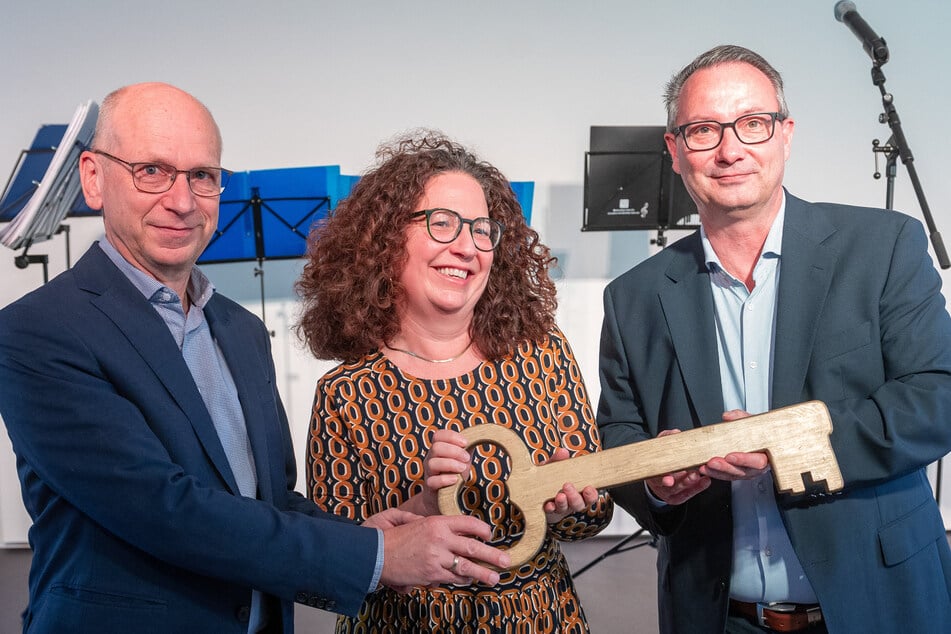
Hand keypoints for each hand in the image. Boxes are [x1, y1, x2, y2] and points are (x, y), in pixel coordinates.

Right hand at [373, 512, 509, 591]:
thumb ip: (427, 521)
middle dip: (492, 554)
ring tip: (495, 578)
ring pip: (467, 566)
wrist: (375, 554)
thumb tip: (441, 526)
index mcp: (436, 521)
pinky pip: (452, 577)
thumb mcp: (410, 520)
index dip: (482, 529)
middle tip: (506, 560)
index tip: (490, 535)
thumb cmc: (391, 537)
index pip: (467, 523)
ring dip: (483, 573)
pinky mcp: (431, 573)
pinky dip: (463, 580)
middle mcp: (440, 538)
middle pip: (473, 546)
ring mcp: (437, 557)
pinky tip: (472, 581)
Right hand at [401, 429, 471, 516]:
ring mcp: (429, 472)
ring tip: (462, 468)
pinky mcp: (430, 487)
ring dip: (451, 464)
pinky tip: (455, 479)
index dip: (452, 437)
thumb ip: (467, 447)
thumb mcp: (462, 459)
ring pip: (432, 463)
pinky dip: (445, 479)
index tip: (465, 442)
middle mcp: (431, 458)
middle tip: (466, 458)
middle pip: (436, 447)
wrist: (442, 496)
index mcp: (438, 449)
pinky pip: (432, 481)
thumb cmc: (454, 473)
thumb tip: (480, 435)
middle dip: (454, 451)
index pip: (438, 435)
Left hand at [541, 448, 599, 522]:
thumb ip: (558, 461)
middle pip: (579, 504)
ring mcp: (560, 507)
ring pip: (565, 508)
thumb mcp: (553, 467)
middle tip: (567, 486)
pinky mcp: (548, 511)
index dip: (591, 494)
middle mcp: (571, 501)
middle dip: (575, 496)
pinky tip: (548, 505)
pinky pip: (550, 512)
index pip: (590, 495)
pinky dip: (550, 508)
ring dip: (563, 502)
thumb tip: (563, 452)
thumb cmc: (550, 478)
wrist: (534, 491)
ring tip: (559, 496)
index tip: (589, 489)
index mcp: (578, 490)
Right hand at [644, 429, 711, 504]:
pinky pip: (688, 494)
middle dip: (683, 481)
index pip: (656, 477)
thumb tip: (676, 433)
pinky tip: (705, 481)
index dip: (663, 479)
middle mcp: (659, 485)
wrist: (656, 473)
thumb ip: (666, 438)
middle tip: (693, 474)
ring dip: (692, 484)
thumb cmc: (659, 458)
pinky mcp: (677, 498)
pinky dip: (697, 488)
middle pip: (671, 487)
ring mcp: (668, 493)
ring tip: (701, 476)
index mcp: (652, 472)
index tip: (669, 479)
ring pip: (680, 491)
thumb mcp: (660, 445)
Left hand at [698, 410, 768, 480]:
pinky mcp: (738, 473)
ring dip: (717, 472)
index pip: (758, 461)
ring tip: (705, 466)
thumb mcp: (754, 421)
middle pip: (743, 471)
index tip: (730, 456)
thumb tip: (728, 416)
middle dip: (726, 467)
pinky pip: (726, 476)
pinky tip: (705, 468)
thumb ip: (742, 418)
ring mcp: (748, 471)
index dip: (744, 460)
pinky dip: (714, 473)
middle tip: (712, 462)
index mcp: (767, 454)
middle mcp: (758, 467)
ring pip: (733, 475)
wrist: (760, 437)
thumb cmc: (759, 431)